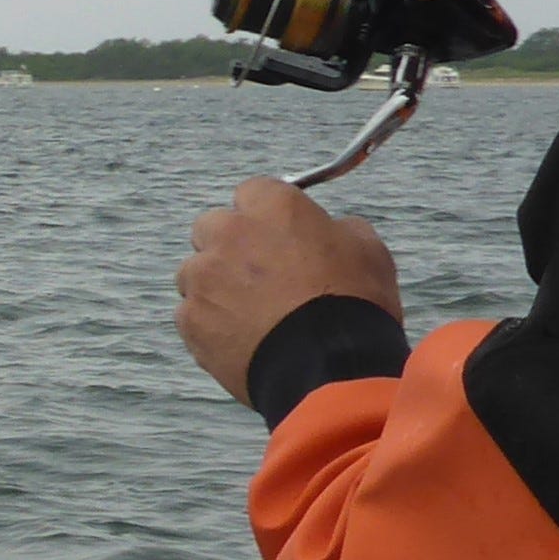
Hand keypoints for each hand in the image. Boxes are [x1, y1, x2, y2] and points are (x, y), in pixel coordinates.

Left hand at [177, 178, 402, 405]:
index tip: (275, 236)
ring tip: (249, 316)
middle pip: (212, 227)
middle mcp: (229, 232)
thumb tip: (328, 230)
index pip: (253, 192)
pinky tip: (239, 341)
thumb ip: (338, 229)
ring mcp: (203, 277)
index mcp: (273, 206)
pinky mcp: (190, 319)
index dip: (265, 217)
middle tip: (258, 277)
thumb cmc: (354, 305)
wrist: (328, 367)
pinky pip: (190, 314)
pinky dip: (209, 324)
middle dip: (229, 247)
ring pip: (195, 272)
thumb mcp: (368, 251)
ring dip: (214, 287)